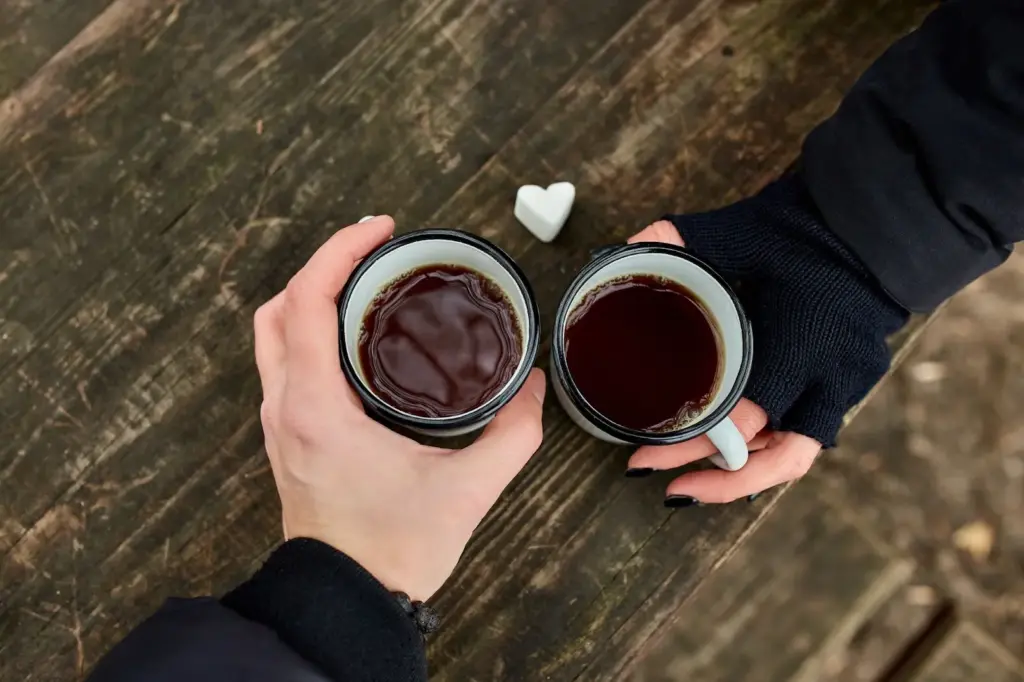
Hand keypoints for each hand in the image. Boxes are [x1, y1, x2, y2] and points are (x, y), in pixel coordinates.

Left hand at [253, 216, 545, 599]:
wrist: (348, 602)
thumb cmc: (394, 550)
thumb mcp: (468, 490)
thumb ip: (513, 432)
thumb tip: (533, 385)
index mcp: (317, 409)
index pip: (308, 301)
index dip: (340, 250)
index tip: (382, 229)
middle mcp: (286, 408)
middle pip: (279, 306)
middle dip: (324, 264)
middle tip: (377, 250)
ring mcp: (279, 423)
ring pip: (273, 333)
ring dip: (312, 296)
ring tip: (367, 284)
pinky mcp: (287, 437)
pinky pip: (283, 361)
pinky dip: (310, 329)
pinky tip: (357, 336)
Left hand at [624, 220, 822, 502]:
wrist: (876, 226)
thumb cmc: (806, 229)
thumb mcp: (741, 232)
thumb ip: (684, 242)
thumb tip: (629, 249)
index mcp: (801, 341)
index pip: (746, 416)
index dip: (694, 442)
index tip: (646, 453)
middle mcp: (829, 376)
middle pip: (775, 454)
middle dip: (714, 476)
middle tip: (656, 476)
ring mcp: (846, 386)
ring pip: (796, 455)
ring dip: (744, 474)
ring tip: (692, 484)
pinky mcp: (850, 387)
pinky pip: (807, 436)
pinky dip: (767, 450)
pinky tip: (729, 457)